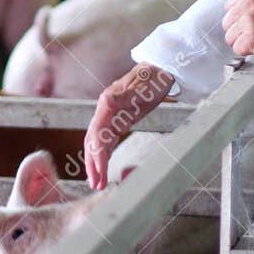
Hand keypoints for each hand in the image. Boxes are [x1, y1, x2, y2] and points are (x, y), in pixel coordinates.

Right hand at [84, 63, 174, 189]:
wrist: (159, 68)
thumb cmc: (153, 77)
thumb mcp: (142, 86)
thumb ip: (124, 96)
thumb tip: (105, 100)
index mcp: (108, 103)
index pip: (98, 134)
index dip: (98, 155)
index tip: (100, 173)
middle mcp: (105, 110)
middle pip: (93, 141)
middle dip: (93, 164)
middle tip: (96, 185)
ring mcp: (110, 115)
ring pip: (97, 142)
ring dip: (96, 162)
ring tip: (97, 183)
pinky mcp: (117, 119)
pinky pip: (106, 140)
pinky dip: (103, 155)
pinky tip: (103, 167)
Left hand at [222, 0, 253, 55]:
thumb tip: (238, 6)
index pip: (229, 5)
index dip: (239, 16)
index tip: (249, 21)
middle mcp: (249, 2)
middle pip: (227, 22)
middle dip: (239, 30)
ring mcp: (249, 20)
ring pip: (230, 36)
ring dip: (243, 41)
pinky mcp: (251, 37)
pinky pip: (237, 48)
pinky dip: (248, 51)